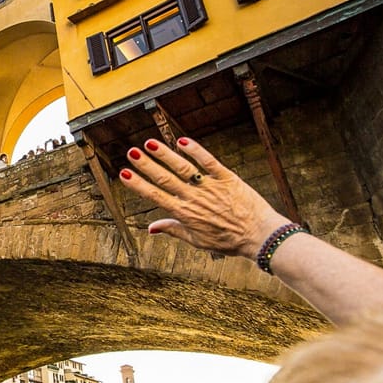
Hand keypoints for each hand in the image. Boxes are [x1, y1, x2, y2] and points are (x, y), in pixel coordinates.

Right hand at [121, 138, 288, 256]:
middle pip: (166, 179)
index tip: (124, 174)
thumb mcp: (197, 240)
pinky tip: (182, 141)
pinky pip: (209, 162)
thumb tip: (151, 228)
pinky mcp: (228, 178)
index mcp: (185, 214)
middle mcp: (195, 199)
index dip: (139, 184)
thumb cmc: (228, 241)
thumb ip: (173, 229)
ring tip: (150, 143)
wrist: (259, 236)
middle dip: (147, 165)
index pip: (156, 197)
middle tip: (131, 152)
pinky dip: (196, 151)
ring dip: (166, 155)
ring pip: (184, 168)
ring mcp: (211, 187)